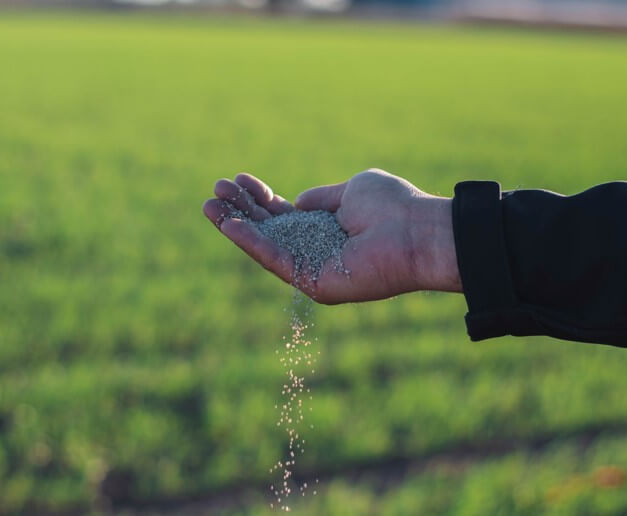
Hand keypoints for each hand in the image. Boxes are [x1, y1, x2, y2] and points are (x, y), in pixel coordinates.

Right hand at [202, 169, 461, 303]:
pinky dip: (252, 243)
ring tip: (209, 205)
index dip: (259, 197)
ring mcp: (313, 269)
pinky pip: (276, 261)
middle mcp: (317, 250)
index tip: (238, 179)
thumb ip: (320, 198)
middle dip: (240, 209)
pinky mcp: (314, 283)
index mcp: (326, 228)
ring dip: (236, 226)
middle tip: (215, 189)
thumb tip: (297, 201)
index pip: (283, 214)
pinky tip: (231, 225)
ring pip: (265, 246)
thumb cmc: (393, 206)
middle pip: (268, 229)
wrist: (417, 232)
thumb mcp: (351, 190)